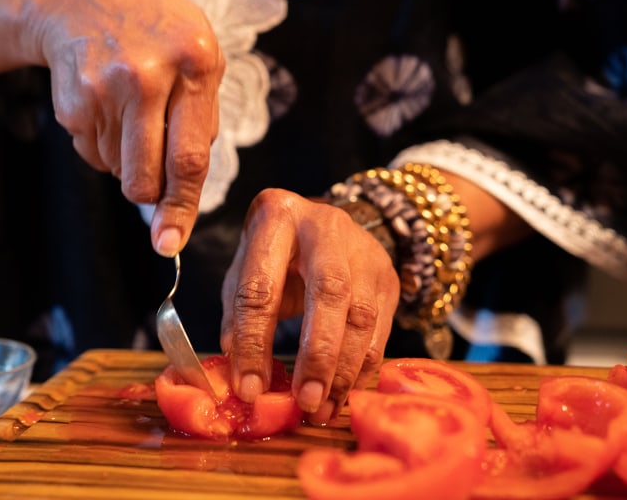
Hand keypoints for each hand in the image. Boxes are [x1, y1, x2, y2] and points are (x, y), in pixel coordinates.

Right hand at [0, 0, 224, 256]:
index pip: (189, 157)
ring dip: (126, 158)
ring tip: (129, 111)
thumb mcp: (200, 55)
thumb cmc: (157, 32)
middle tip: (149, 179)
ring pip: (116, 170)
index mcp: (195, 63)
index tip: (171, 244)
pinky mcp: (71, 102)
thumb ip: (202, 120)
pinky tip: (106, 104)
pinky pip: (91, 153)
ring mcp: (103, 89)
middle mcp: (147, 76)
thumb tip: (183, 192)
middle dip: (147, 194)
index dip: (181, 208)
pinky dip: (102, 143)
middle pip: (143, 178)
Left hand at [220, 188, 398, 424]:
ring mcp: (364, 250)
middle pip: (329, 291)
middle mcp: (325, 227)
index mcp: (276, 218)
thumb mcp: (246, 270)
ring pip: (362, 314)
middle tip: (304, 400)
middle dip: (317, 354)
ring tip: (322, 408)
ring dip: (343, 370)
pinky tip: (342, 393)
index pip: (262, 287)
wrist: (323, 225)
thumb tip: (240, 372)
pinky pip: (381, 329)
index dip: (254, 342)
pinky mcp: (388, 275)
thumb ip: (239, 315)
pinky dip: (361, 368)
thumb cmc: (275, 253)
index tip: (248, 388)